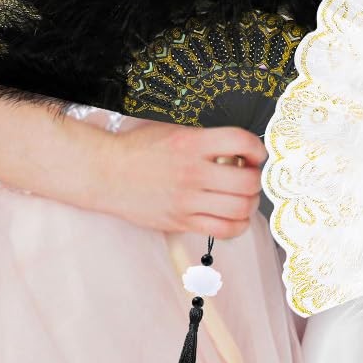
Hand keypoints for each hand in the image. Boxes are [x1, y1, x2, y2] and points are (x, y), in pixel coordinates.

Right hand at [84, 122, 264, 240]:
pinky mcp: (180, 222)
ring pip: (240, 208)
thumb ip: (208, 140)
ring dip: (250, 202)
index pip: (242, 142)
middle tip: (251, 176)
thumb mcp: (175, 131)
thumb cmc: (139, 149)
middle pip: (247, 181)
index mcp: (192, 143)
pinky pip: (222, 230)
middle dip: (257, 178)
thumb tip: (240, 151)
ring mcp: (186, 201)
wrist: (104, 172)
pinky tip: (234, 216)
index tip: (256, 154)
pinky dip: (238, 225)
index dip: (258, 149)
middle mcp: (192, 172)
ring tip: (244, 197)